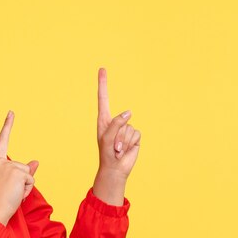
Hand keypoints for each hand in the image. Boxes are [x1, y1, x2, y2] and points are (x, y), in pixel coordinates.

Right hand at [0, 111, 38, 225]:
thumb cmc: (2, 199)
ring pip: (29, 173)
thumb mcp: (12, 183)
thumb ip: (24, 171)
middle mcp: (0, 162)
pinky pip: (31, 179)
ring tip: (14, 192)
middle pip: (24, 166)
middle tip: (11, 191)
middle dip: (23, 180)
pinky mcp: (18, 172)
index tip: (11, 112)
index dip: (8, 126)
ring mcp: (9, 166)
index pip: (3, 140)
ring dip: (26, 185)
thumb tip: (36, 162)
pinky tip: (17, 193)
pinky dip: (28, 188)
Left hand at [93, 68, 140, 204]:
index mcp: (104, 119)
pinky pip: (136, 134)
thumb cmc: (106, 153)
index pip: (103, 98)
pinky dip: (130, 143)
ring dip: (123, 141)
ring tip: (117, 149)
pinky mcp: (134, 136)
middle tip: (112, 147)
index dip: (103, 83)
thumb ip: (117, 122)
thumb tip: (129, 112)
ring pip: (129, 127)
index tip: (102, 69)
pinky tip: (125, 149)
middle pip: (121, 119)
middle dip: (117, 134)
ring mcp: (126, 128)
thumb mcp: (107, 137)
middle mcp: (116, 121)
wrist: (115, 168)